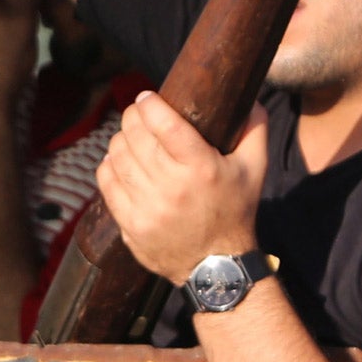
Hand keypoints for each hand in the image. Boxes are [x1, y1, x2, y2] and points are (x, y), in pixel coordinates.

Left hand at [95, 93, 266, 284]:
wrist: (215, 265)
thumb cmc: (235, 210)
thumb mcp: (255, 169)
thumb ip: (255, 129)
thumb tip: (248, 96)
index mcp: (201, 168)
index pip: (165, 123)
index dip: (150, 104)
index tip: (148, 97)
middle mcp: (171, 186)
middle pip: (135, 135)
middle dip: (133, 117)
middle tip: (138, 114)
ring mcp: (147, 206)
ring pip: (117, 155)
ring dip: (121, 139)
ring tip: (131, 136)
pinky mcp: (129, 223)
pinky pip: (106, 181)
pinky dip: (109, 165)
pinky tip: (119, 161)